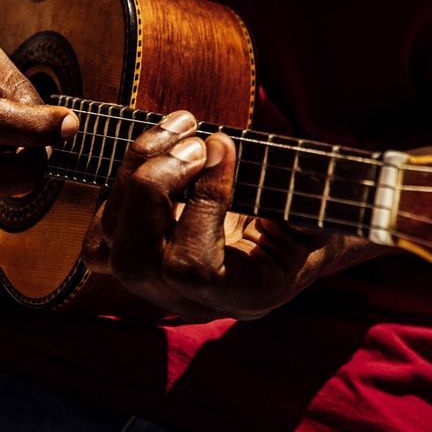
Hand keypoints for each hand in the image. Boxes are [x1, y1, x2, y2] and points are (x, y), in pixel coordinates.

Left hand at [81, 110, 386, 320]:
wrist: (315, 222)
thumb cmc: (326, 207)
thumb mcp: (327, 203)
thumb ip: (309, 195)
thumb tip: (279, 166)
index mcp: (250, 295)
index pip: (194, 269)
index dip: (202, 202)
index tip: (226, 143)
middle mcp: (201, 302)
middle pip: (138, 262)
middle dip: (153, 188)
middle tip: (193, 136)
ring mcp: (166, 284)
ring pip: (113, 245)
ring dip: (135, 174)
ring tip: (176, 128)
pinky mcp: (147, 255)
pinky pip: (105, 233)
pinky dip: (118, 185)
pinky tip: (155, 149)